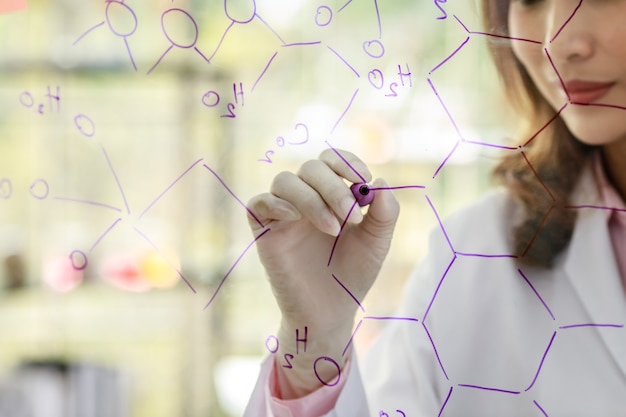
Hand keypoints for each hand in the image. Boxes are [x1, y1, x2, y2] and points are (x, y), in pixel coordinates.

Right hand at [247, 149, 399, 395]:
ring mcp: (283, 214)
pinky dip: (275, 203)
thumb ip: (385, 213)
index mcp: (331, 194)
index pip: (331, 160)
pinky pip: (257, 203)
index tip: (363, 180)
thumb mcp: (377, 242)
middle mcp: (305, 198)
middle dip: (334, 187)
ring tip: (333, 229)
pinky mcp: (264, 233)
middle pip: (310, 168)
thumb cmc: (353, 274)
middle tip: (352, 217)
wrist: (331, 312)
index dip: (345, 162)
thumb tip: (382, 182)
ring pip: (285, 181)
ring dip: (311, 199)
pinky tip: (295, 219)